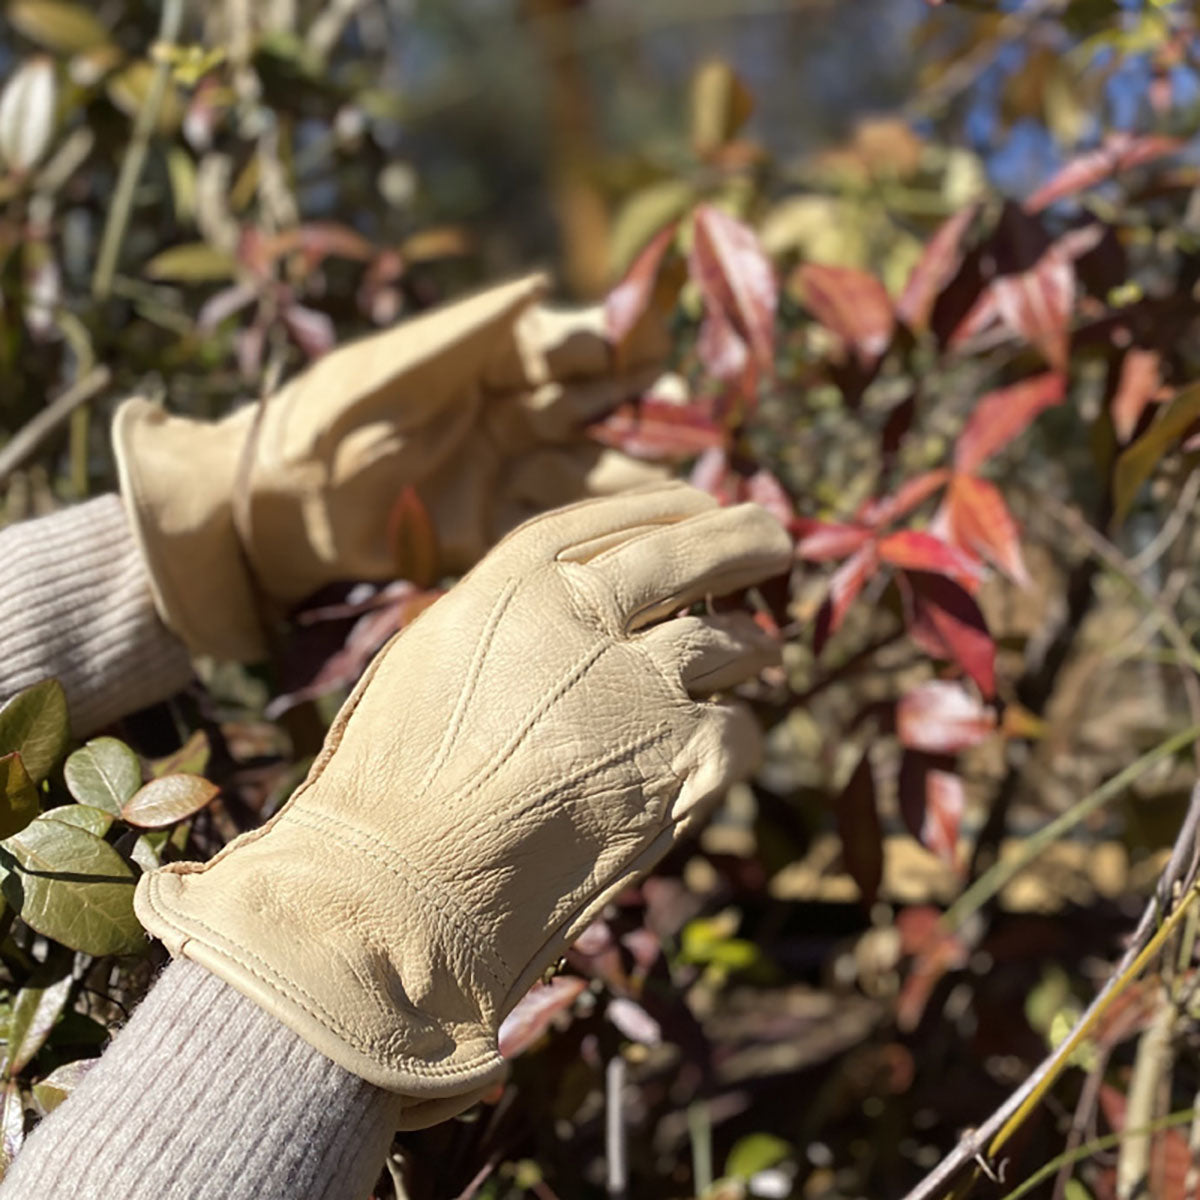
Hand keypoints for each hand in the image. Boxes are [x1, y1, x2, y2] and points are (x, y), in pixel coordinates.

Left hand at [114, 275, 668, 659]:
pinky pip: (565, 525)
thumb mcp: (386, 370)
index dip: (611, 344)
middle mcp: (509, 411)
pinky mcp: (497, 529)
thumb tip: (537, 286)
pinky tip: (656, 534)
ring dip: (644, 477)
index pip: (566, 343)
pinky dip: (610, 530)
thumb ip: (461, 333)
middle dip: (648, 413)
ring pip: (592, 468)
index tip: (649, 348)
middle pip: (595, 407)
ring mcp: (508, 472)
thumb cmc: (317, 423)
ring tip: (699, 488)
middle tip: (697, 421)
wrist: (269, 513)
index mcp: (486, 358)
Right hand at [134, 483, 790, 1124]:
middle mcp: (582, 618)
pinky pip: (740, 732)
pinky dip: (735, 738)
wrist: (400, 892)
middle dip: (741, 540)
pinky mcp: (678, 764)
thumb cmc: (386, 797)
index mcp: (510, 588)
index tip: (696, 505)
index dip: (659, 507)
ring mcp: (638, 688)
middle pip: (687, 553)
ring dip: (752, 649)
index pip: (604, 520)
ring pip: (732, 645)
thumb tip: (563, 610)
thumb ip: (503, 628)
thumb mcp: (425, 670)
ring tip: (762, 654)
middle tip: (773, 539)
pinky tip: (717, 753)